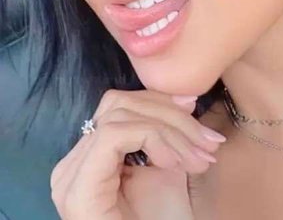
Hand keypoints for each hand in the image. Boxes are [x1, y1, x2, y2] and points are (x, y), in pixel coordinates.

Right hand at [50, 89, 226, 219]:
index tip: (194, 108)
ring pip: (118, 115)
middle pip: (118, 104)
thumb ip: (170, 135)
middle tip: (207, 140)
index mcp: (94, 155)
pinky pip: (112, 136)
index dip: (159, 100)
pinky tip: (173, 163)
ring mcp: (71, 174)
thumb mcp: (170, 169)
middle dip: (169, 113)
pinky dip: (151, 139)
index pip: (120, 105)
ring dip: (169, 129)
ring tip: (198, 159)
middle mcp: (75, 161)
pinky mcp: (78, 188)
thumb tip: (185, 99)